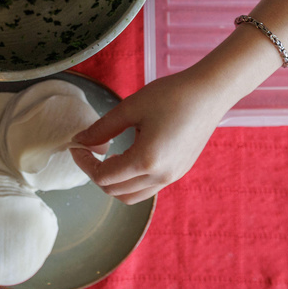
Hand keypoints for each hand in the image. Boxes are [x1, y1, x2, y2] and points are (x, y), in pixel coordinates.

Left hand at [70, 69, 231, 203]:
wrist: (210, 93)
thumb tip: (80, 140)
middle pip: (115, 191)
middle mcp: (161, 176)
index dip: (84, 163)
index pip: (103, 177)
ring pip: (131, 196)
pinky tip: (128, 155)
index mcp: (146, 160)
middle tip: (88, 150)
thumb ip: (102, 128)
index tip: (77, 147)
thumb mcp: (130, 108)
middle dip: (96, 173)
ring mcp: (172, 177)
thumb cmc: (171, 95)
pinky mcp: (179, 172)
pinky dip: (131, 180)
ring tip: (107, 156)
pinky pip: (148, 188)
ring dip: (114, 182)